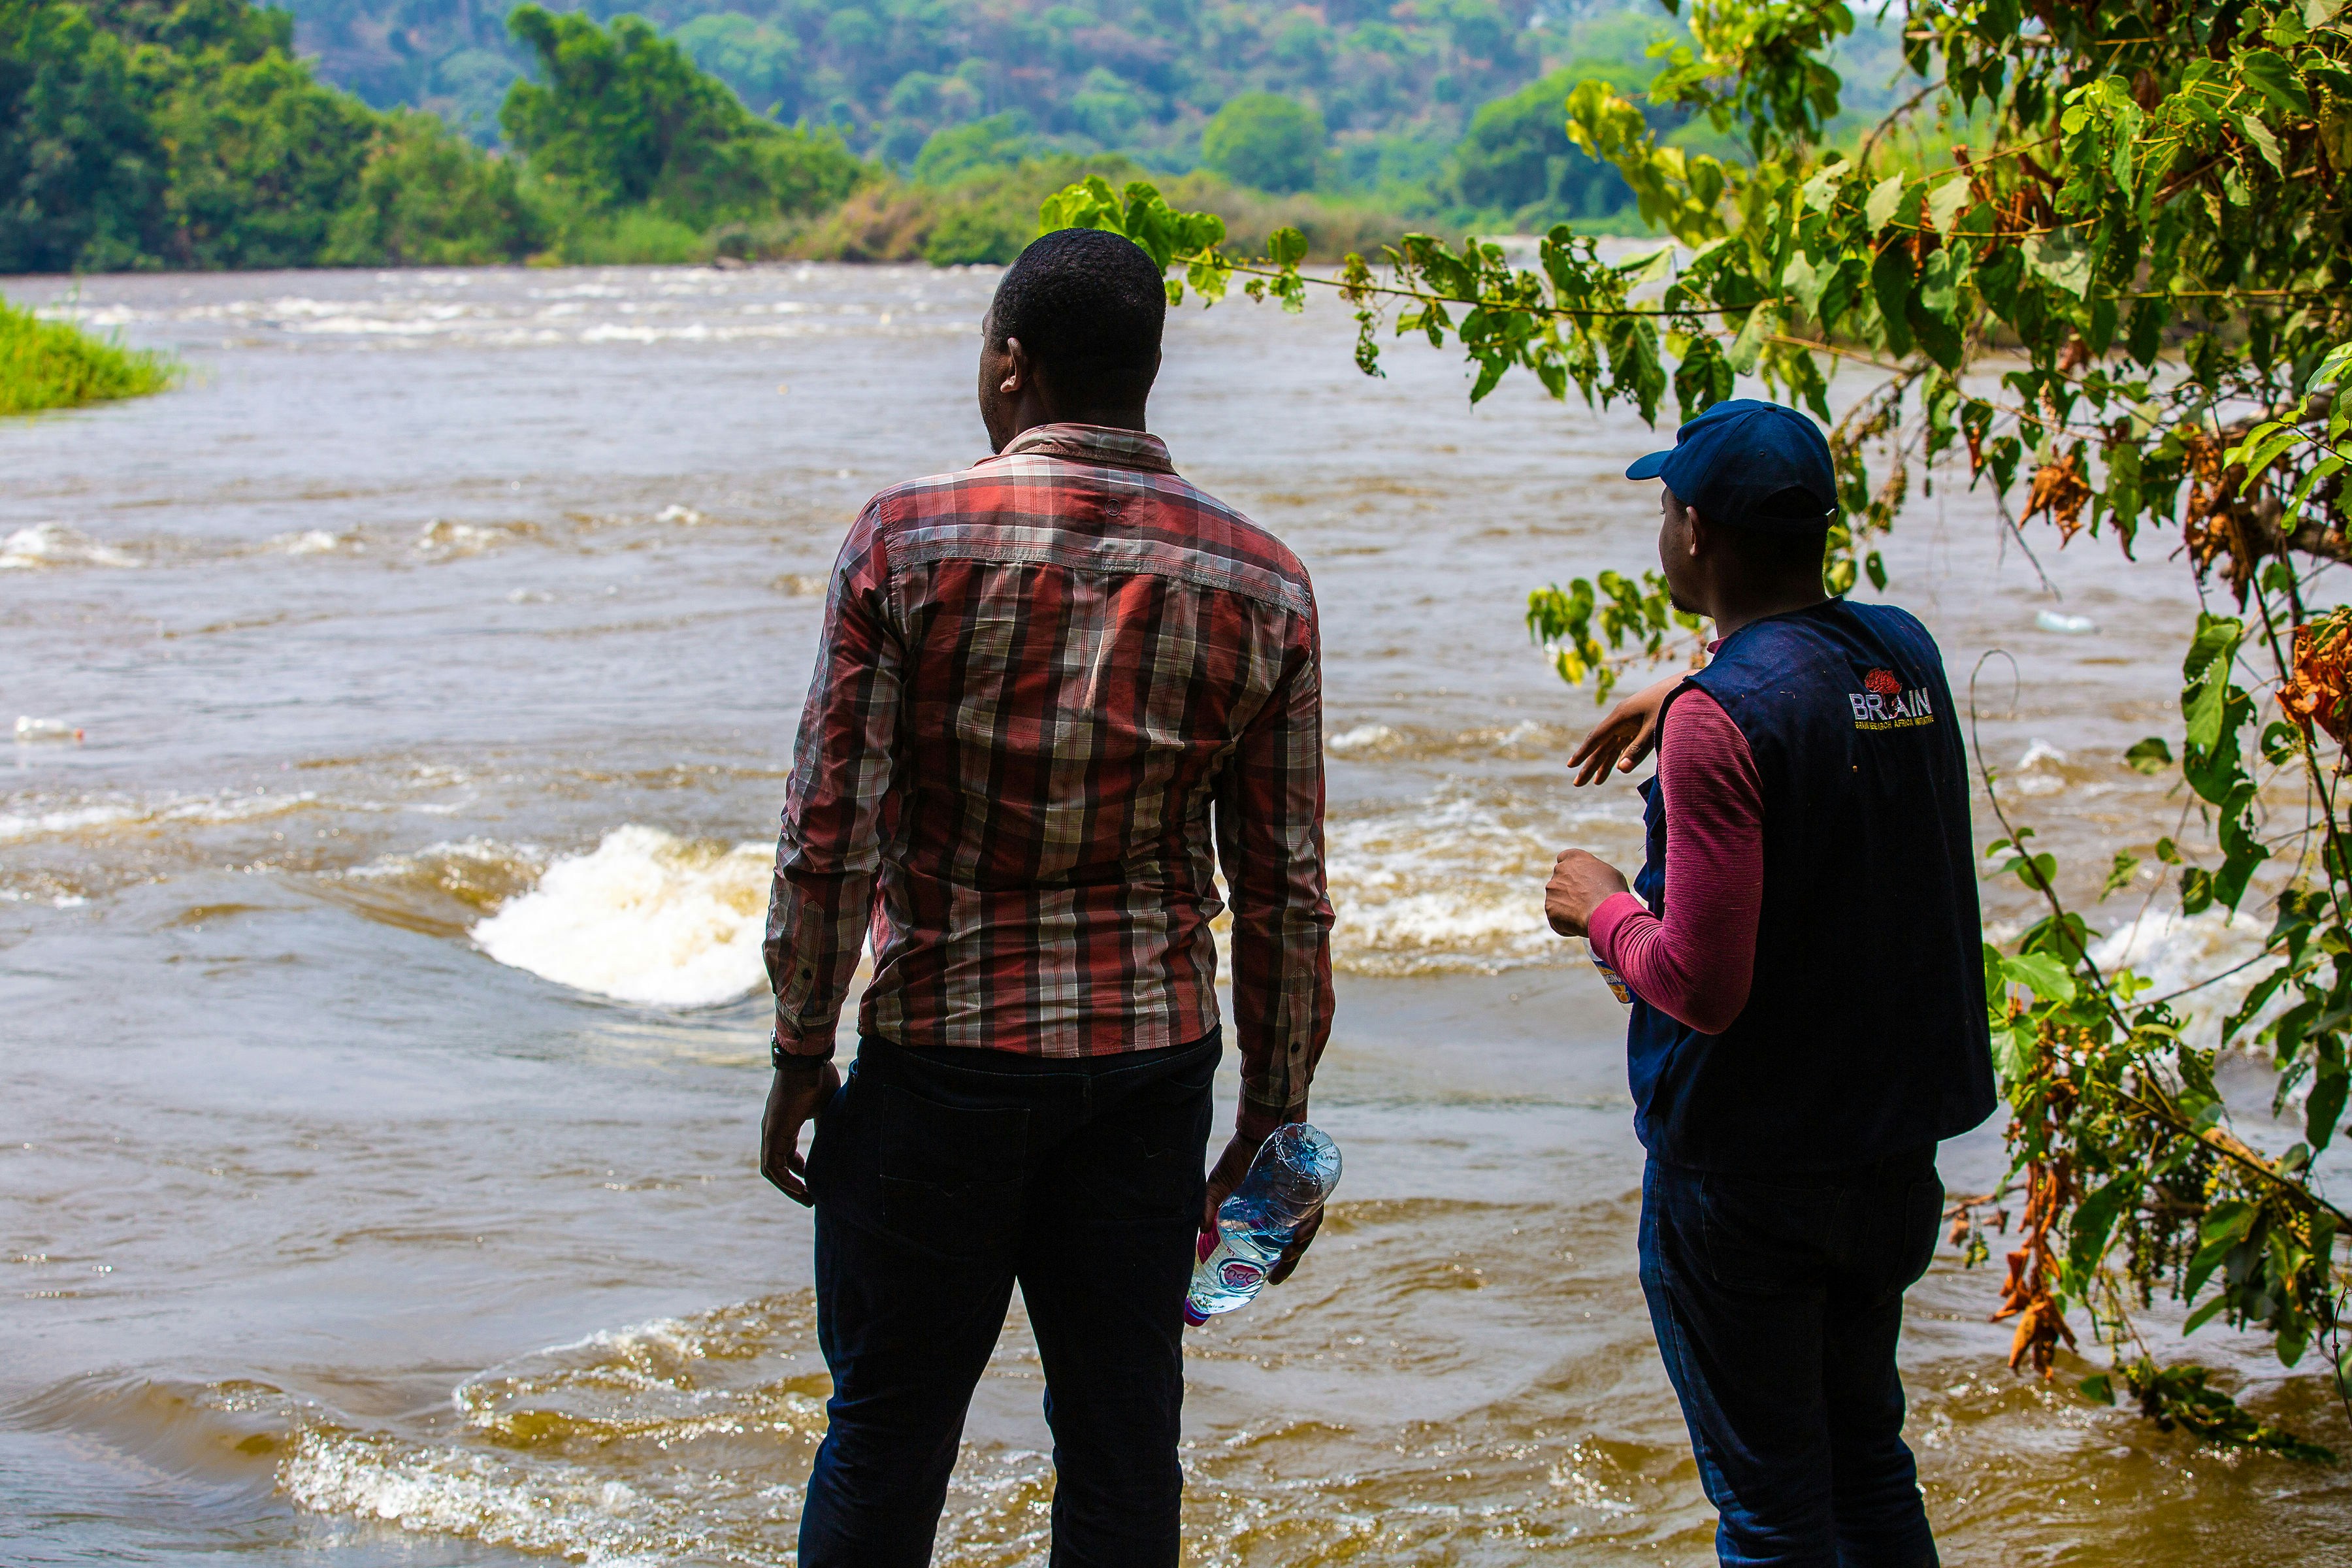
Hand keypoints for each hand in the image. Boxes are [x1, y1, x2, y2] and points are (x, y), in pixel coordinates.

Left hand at [760, 1057, 840, 1206]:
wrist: (806, 1062)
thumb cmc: (817, 1078)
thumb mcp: (825, 1107)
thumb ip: (824, 1126)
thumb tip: (834, 1141)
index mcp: (784, 1124)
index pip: (785, 1154)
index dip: (798, 1170)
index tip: (813, 1181)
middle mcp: (773, 1130)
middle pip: (776, 1166)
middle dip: (791, 1184)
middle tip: (809, 1197)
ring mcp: (770, 1132)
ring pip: (772, 1169)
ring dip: (788, 1187)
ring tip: (806, 1198)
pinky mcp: (772, 1133)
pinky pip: (772, 1165)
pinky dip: (784, 1180)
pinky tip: (801, 1188)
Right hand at [1203, 1126, 1321, 1286]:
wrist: (1256, 1129)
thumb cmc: (1239, 1158)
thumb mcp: (1219, 1185)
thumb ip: (1209, 1206)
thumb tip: (1201, 1229)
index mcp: (1271, 1215)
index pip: (1280, 1246)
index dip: (1279, 1265)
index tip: (1271, 1281)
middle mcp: (1290, 1209)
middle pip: (1296, 1241)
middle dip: (1290, 1261)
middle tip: (1278, 1274)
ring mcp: (1301, 1197)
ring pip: (1308, 1227)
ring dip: (1301, 1243)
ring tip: (1289, 1253)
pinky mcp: (1310, 1183)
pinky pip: (1317, 1206)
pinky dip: (1311, 1221)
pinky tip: (1302, 1231)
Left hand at [1545, 848, 1629, 938]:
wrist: (1606, 912)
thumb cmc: (1613, 892)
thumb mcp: (1610, 874)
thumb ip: (1594, 872)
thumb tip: (1592, 879)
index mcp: (1574, 857)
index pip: (1564, 859)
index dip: (1570, 871)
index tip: (1577, 880)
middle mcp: (1559, 870)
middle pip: (1560, 880)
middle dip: (1568, 890)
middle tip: (1583, 903)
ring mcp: (1552, 889)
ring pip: (1557, 899)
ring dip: (1566, 907)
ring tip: (1585, 915)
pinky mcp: (1549, 907)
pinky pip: (1556, 916)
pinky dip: (1564, 922)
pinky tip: (1580, 925)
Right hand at [1566, 675, 1681, 785]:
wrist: (1688, 687)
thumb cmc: (1672, 706)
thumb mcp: (1655, 729)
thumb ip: (1638, 750)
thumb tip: (1621, 770)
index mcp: (1620, 716)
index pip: (1597, 738)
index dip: (1584, 753)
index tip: (1571, 766)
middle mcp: (1621, 718)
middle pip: (1601, 744)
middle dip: (1590, 764)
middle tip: (1577, 784)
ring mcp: (1630, 721)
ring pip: (1612, 745)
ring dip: (1604, 763)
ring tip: (1596, 783)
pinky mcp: (1640, 723)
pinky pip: (1624, 743)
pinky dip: (1619, 756)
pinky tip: (1616, 767)